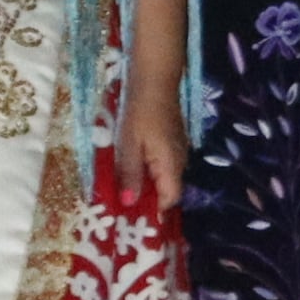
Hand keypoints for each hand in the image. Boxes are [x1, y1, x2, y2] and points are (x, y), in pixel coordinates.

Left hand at [124, 88, 191, 215]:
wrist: (154, 82)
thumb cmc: (140, 113)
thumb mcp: (128, 145)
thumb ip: (130, 174)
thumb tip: (129, 203)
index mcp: (171, 165)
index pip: (170, 199)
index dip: (153, 211)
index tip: (131, 218)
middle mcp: (179, 162)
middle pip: (166, 190)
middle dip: (146, 200)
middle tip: (120, 205)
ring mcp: (177, 151)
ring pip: (163, 178)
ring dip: (145, 186)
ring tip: (122, 189)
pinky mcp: (171, 143)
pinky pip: (162, 166)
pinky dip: (148, 172)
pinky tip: (131, 168)